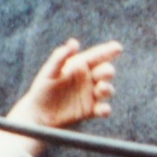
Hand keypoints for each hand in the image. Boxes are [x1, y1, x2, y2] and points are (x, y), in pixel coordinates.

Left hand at [6, 38, 121, 132]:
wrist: (38, 114)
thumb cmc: (42, 89)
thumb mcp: (49, 72)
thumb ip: (60, 57)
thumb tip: (74, 42)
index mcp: (79, 65)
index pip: (96, 56)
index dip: (107, 51)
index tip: (117, 48)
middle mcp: (88, 78)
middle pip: (105, 71)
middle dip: (107, 71)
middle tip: (106, 72)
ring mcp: (91, 94)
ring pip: (106, 89)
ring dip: (107, 88)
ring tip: (100, 88)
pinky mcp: (91, 110)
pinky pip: (102, 109)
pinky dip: (105, 110)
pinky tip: (103, 110)